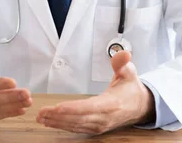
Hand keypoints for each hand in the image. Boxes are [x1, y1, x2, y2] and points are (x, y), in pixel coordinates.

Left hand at [36, 50, 154, 134]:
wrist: (140, 107)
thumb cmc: (131, 89)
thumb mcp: (130, 73)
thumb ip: (123, 63)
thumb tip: (123, 54)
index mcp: (112, 104)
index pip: (90, 107)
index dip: (73, 108)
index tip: (58, 107)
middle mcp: (104, 118)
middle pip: (79, 119)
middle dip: (59, 116)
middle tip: (41, 112)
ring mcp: (99, 125)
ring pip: (75, 125)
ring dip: (57, 122)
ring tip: (41, 118)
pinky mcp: (95, 128)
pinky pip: (77, 128)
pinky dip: (63, 126)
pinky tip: (50, 122)